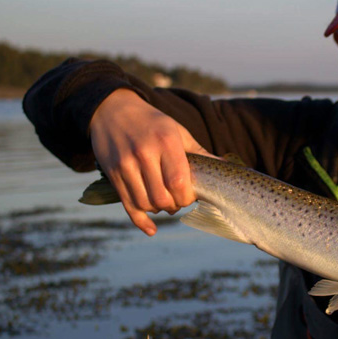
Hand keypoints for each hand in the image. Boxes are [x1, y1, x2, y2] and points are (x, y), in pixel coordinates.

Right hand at [89, 89, 211, 235]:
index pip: (179, 182)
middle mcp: (144, 154)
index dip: (188, 197)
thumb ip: (199, 152)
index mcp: (165, 142)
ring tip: (166, 203)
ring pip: (145, 204)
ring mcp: (125, 165)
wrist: (111, 109)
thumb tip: (226, 166)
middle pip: (162, 197)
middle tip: (179, 201)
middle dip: (175, 206)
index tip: (192, 196)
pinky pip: (128, 205)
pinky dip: (141, 221)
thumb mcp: (177, 131)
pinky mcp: (113, 174)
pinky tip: (151, 229)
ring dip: (159, 210)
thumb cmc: (152, 122)